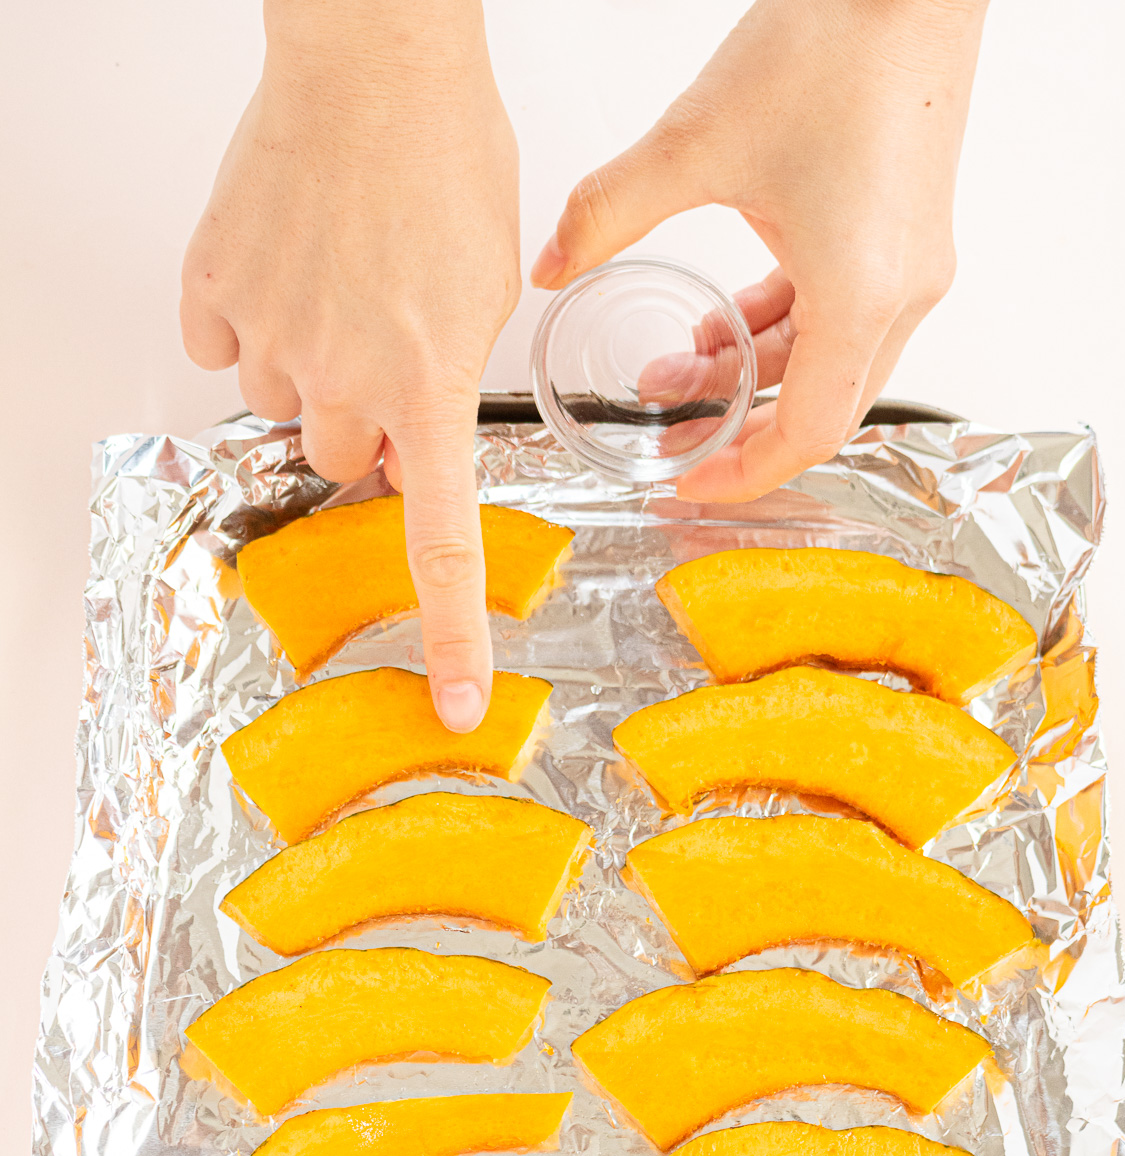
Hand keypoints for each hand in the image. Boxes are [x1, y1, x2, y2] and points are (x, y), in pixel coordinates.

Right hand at [182, 0, 518, 730]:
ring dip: (312, 372)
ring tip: (340, 289)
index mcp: (432, 384)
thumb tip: (409, 438)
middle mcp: (346, 376)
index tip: (453, 701)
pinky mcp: (214, 287)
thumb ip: (449, 383)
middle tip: (386, 355)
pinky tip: (287, 268)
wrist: (375, 60)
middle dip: (367, 430)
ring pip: (285, 405)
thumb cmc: (449, 157)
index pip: (442, 540)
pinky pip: (223, 344)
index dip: (449, 633)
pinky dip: (251, 322)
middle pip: (346, 463)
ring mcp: (272, 333)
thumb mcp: (489, 292)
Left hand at [532, 0, 987, 502]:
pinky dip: (782, 329)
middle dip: (738, 430)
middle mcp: (902, 294)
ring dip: (753, 374)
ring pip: (828, 364)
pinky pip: (843, 316)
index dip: (742, 473)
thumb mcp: (695, 141)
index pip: (804, 433)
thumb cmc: (837, 42)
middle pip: (818, 409)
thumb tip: (551, 263)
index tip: (687, 481)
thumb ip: (609, 211)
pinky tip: (726, 316)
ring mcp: (912, 268)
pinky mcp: (907, 238)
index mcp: (860, 293)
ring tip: (677, 366)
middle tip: (672, 438)